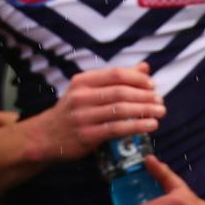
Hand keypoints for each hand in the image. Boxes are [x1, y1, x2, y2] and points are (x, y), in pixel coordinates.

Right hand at [35, 63, 164, 161]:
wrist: (44, 137)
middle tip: (160, 101)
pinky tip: (150, 126)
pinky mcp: (86, 136)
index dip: (137, 78)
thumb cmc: (72, 111)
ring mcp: (82, 117)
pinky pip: (117, 129)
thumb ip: (116, 80)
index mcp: (82, 81)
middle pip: (120, 92)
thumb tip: (145, 67)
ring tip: (160, 112)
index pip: (115, 74)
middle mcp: (81, 97)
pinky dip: (136, 126)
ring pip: (120, 110)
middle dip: (145, 96)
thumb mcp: (88, 90)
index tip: (153, 85)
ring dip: (144, 111)